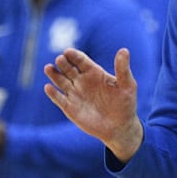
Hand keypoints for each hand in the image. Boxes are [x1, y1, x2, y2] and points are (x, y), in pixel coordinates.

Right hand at [44, 47, 142, 162]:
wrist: (120, 127)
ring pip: (61, 81)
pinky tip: (48, 87)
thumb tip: (124, 50)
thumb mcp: (127, 85)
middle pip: (69, 69)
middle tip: (60, 59)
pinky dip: (53, 93)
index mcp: (95, 72)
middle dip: (63, 63)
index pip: (81, 61)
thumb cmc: (126, 104)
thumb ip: (122, 68)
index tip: (68, 51)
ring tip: (48, 68)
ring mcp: (75, 94)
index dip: (74, 55)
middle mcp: (82, 81)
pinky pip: (59, 99)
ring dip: (54, 74)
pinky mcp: (70, 108)